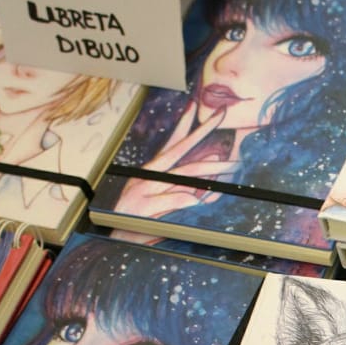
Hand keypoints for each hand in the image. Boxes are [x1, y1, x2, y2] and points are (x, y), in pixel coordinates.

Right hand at [113, 102, 235, 219]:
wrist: (113, 238)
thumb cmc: (137, 220)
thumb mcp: (161, 203)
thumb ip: (183, 188)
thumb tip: (207, 171)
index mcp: (154, 172)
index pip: (174, 143)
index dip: (187, 124)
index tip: (197, 106)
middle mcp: (151, 175)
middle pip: (182, 150)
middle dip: (203, 132)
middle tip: (220, 114)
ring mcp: (147, 189)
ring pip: (184, 174)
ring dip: (209, 170)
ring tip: (231, 165)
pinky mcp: (145, 206)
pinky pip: (173, 199)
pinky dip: (188, 199)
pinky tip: (202, 201)